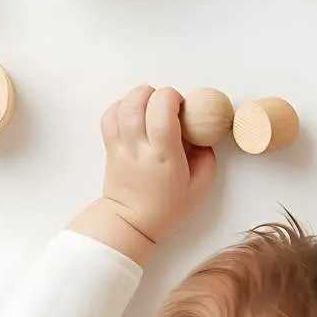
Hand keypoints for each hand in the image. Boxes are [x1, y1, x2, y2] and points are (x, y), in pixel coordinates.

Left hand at [94, 85, 216, 244]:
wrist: (130, 223)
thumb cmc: (165, 208)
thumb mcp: (199, 188)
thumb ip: (207, 160)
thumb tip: (204, 139)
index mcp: (164, 156)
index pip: (162, 112)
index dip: (171, 97)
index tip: (180, 104)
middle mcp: (140, 148)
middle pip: (137, 104)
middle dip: (153, 92)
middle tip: (165, 100)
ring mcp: (121, 147)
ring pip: (120, 107)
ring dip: (136, 96)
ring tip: (148, 101)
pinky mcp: (110, 148)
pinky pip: (108, 117)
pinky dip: (119, 106)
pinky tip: (132, 111)